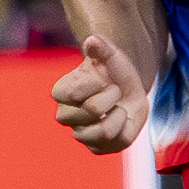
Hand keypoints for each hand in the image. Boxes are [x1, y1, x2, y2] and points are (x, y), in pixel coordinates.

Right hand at [52, 34, 148, 153]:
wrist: (126, 88)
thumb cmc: (112, 70)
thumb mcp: (109, 54)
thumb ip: (100, 47)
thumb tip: (92, 40)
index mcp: (61, 92)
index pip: (73, 92)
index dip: (96, 82)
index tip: (104, 77)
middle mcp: (65, 116)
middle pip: (92, 110)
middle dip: (112, 95)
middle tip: (114, 91)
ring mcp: (80, 134)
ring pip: (104, 131)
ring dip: (119, 113)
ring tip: (117, 107)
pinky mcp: (97, 148)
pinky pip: (117, 143)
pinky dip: (126, 128)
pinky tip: (121, 119)